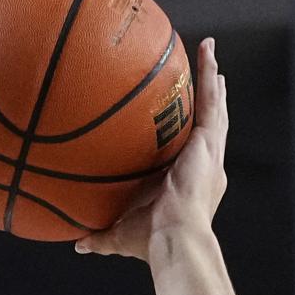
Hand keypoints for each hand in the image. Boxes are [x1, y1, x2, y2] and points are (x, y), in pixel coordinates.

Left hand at [76, 38, 228, 260]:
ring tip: (210, 52)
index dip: (194, 135)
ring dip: (212, 78)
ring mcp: (210, 152)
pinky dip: (208, 73)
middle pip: (210, 124)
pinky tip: (206, 50)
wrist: (175, 239)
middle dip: (212, 100)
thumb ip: (101, 236)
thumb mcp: (121, 235)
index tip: (191, 122)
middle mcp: (206, 164)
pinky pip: (210, 100)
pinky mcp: (209, 142)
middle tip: (214, 79)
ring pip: (215, 106)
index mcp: (191, 182)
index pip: (193, 151)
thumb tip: (79, 244)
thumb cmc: (152, 242)